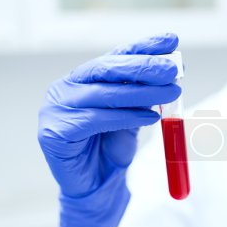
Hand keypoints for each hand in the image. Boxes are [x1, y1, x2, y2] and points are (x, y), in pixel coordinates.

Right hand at [38, 33, 180, 226]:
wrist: (94, 186)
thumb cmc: (111, 147)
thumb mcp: (133, 116)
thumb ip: (144, 96)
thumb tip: (172, 73)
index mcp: (85, 79)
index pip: (116, 56)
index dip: (144, 47)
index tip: (171, 40)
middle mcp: (67, 88)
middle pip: (107, 69)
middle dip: (143, 66)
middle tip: (172, 67)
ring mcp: (56, 108)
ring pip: (105, 94)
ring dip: (143, 92)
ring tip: (172, 91)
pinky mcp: (54, 132)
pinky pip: (97, 120)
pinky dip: (128, 117)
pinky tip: (152, 117)